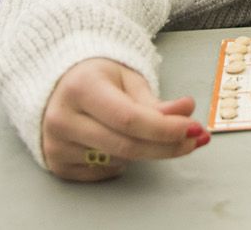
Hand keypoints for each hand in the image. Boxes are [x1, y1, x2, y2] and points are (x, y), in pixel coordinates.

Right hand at [40, 58, 205, 181]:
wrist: (61, 85)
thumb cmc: (99, 79)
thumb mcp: (129, 79)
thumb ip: (155, 101)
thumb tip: (186, 112)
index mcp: (81, 88)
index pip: (129, 118)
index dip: (165, 128)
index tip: (193, 128)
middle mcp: (62, 118)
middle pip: (125, 145)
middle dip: (166, 146)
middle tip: (194, 140)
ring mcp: (55, 144)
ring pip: (117, 160)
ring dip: (145, 151)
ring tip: (149, 132)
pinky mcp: (56, 164)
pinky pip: (103, 172)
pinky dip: (122, 161)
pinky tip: (120, 141)